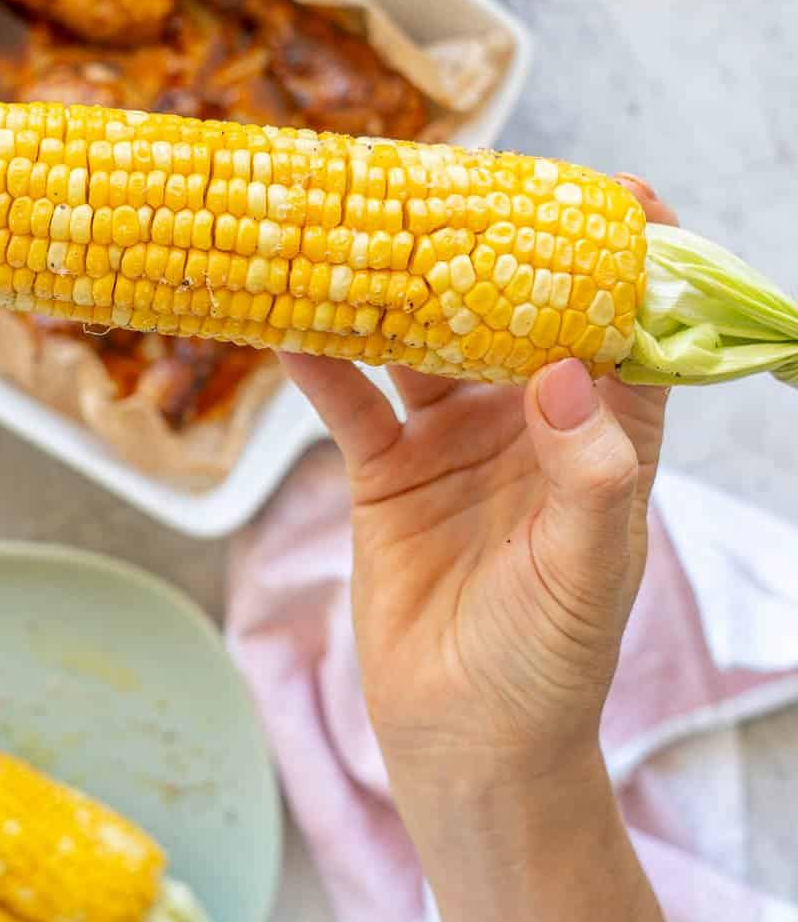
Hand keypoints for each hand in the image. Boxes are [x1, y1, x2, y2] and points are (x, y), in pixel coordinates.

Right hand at [280, 179, 678, 818]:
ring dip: (395, 293)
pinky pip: (353, 403)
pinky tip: (294, 328)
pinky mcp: (389, 473)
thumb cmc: (548, 665)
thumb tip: (562, 371)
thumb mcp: (583, 573)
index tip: (615, 193)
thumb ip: (585, 476)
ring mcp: (456, 442)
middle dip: (490, 250)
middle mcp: (530, 425)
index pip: (627, 334)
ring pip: (425, 345)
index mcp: (602, 440)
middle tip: (456, 180)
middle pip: (514, 314)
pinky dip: (325, 365)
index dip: (627, 263)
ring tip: (360, 230)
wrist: (465, 742)